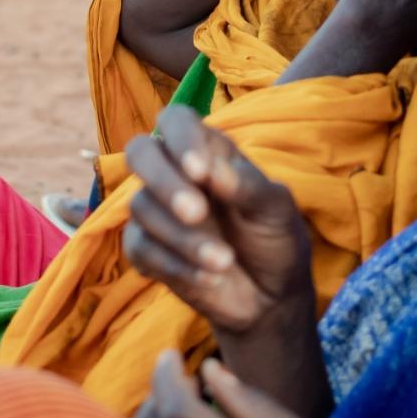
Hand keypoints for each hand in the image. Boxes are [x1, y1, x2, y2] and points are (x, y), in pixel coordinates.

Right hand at [124, 107, 313, 336]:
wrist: (272, 296)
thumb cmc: (275, 238)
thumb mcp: (276, 210)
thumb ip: (247, 186)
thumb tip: (210, 171)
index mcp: (208, 151)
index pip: (176, 121)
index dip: (181, 138)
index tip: (199, 171)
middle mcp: (175, 174)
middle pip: (140, 152)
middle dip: (163, 180)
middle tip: (195, 212)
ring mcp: (157, 211)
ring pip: (141, 206)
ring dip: (183, 237)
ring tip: (225, 261)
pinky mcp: (145, 250)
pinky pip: (140, 248)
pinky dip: (176, 265)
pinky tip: (210, 277)